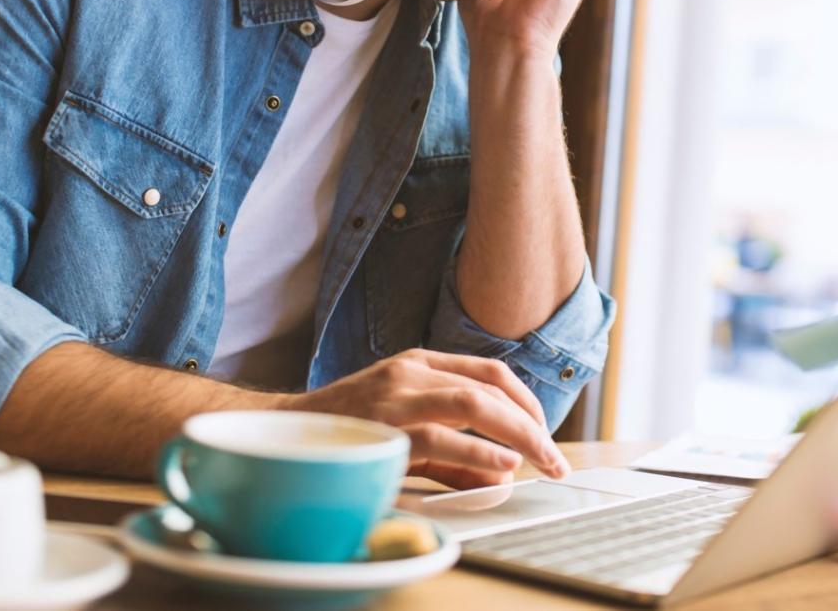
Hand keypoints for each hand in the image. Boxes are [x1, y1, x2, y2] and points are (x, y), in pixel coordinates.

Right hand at [284, 348, 570, 488]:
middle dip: (531, 423)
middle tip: (554, 457)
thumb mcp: (405, 430)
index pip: (488, 371)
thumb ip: (453, 449)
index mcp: (417, 364)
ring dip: (517, 435)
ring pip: (473, 404)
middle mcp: (410, 374)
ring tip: (540, 461)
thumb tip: (502, 472)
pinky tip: (501, 467)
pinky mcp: (383, 429)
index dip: (525, 400)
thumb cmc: (348, 433)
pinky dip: (478, 454)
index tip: (543, 431)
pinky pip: (442, 438)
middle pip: (489, 387)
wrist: (283, 435)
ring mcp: (396, 398)